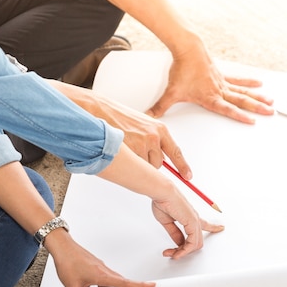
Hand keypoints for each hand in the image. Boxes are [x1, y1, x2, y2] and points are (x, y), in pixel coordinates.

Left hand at [46, 230, 154, 286]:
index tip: (151, 286)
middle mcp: (104, 269)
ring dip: (115, 286)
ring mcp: (100, 266)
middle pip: (122, 281)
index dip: (139, 285)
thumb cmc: (67, 262)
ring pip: (113, 278)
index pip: (125, 282)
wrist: (62, 247)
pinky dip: (105, 282)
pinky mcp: (95, 264)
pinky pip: (105, 275)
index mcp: (102, 275)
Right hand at [47, 79, 191, 177]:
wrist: (98, 110)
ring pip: (146, 166)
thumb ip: (151, 138)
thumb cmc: (117, 116)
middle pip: (159, 163)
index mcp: (160, 129)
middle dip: (148, 161)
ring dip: (138, 162)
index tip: (188, 176)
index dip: (183, 166)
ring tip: (126, 147)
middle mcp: (155, 136)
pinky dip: (129, 162)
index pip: (176, 152)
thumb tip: (157, 153)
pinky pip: (135, 166)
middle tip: (135, 150)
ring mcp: (143, 144)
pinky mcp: (132, 150)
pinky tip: (121, 150)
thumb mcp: (141, 124)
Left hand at [146, 45, 274, 123]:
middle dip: (256, 108)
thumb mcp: (170, 93)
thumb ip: (160, 107)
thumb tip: (149, 117)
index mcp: (209, 97)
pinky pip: (238, 81)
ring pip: (244, 92)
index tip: (252, 120)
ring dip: (258, 97)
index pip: (227, 109)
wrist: (187, 49)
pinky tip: (259, 84)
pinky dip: (249, 83)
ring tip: (271, 102)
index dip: (239, 115)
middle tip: (270, 113)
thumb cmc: (182, 70)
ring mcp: (222, 82)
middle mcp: (219, 90)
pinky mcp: (222, 76)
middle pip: (241, 100)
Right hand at [150, 188, 224, 259]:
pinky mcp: (192, 223)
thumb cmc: (163, 202)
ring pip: (195, 244)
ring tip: (172, 254)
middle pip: (197, 241)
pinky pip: (191, 243)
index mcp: (190, 216)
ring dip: (182, 252)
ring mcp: (194, 221)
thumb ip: (175, 233)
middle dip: (185, 250)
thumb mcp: (168, 221)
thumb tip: (179, 243)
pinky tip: (176, 253)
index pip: (205, 224)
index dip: (213, 227)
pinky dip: (184, 251)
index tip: (221, 227)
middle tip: (173, 253)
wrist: (163, 193)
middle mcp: (194, 218)